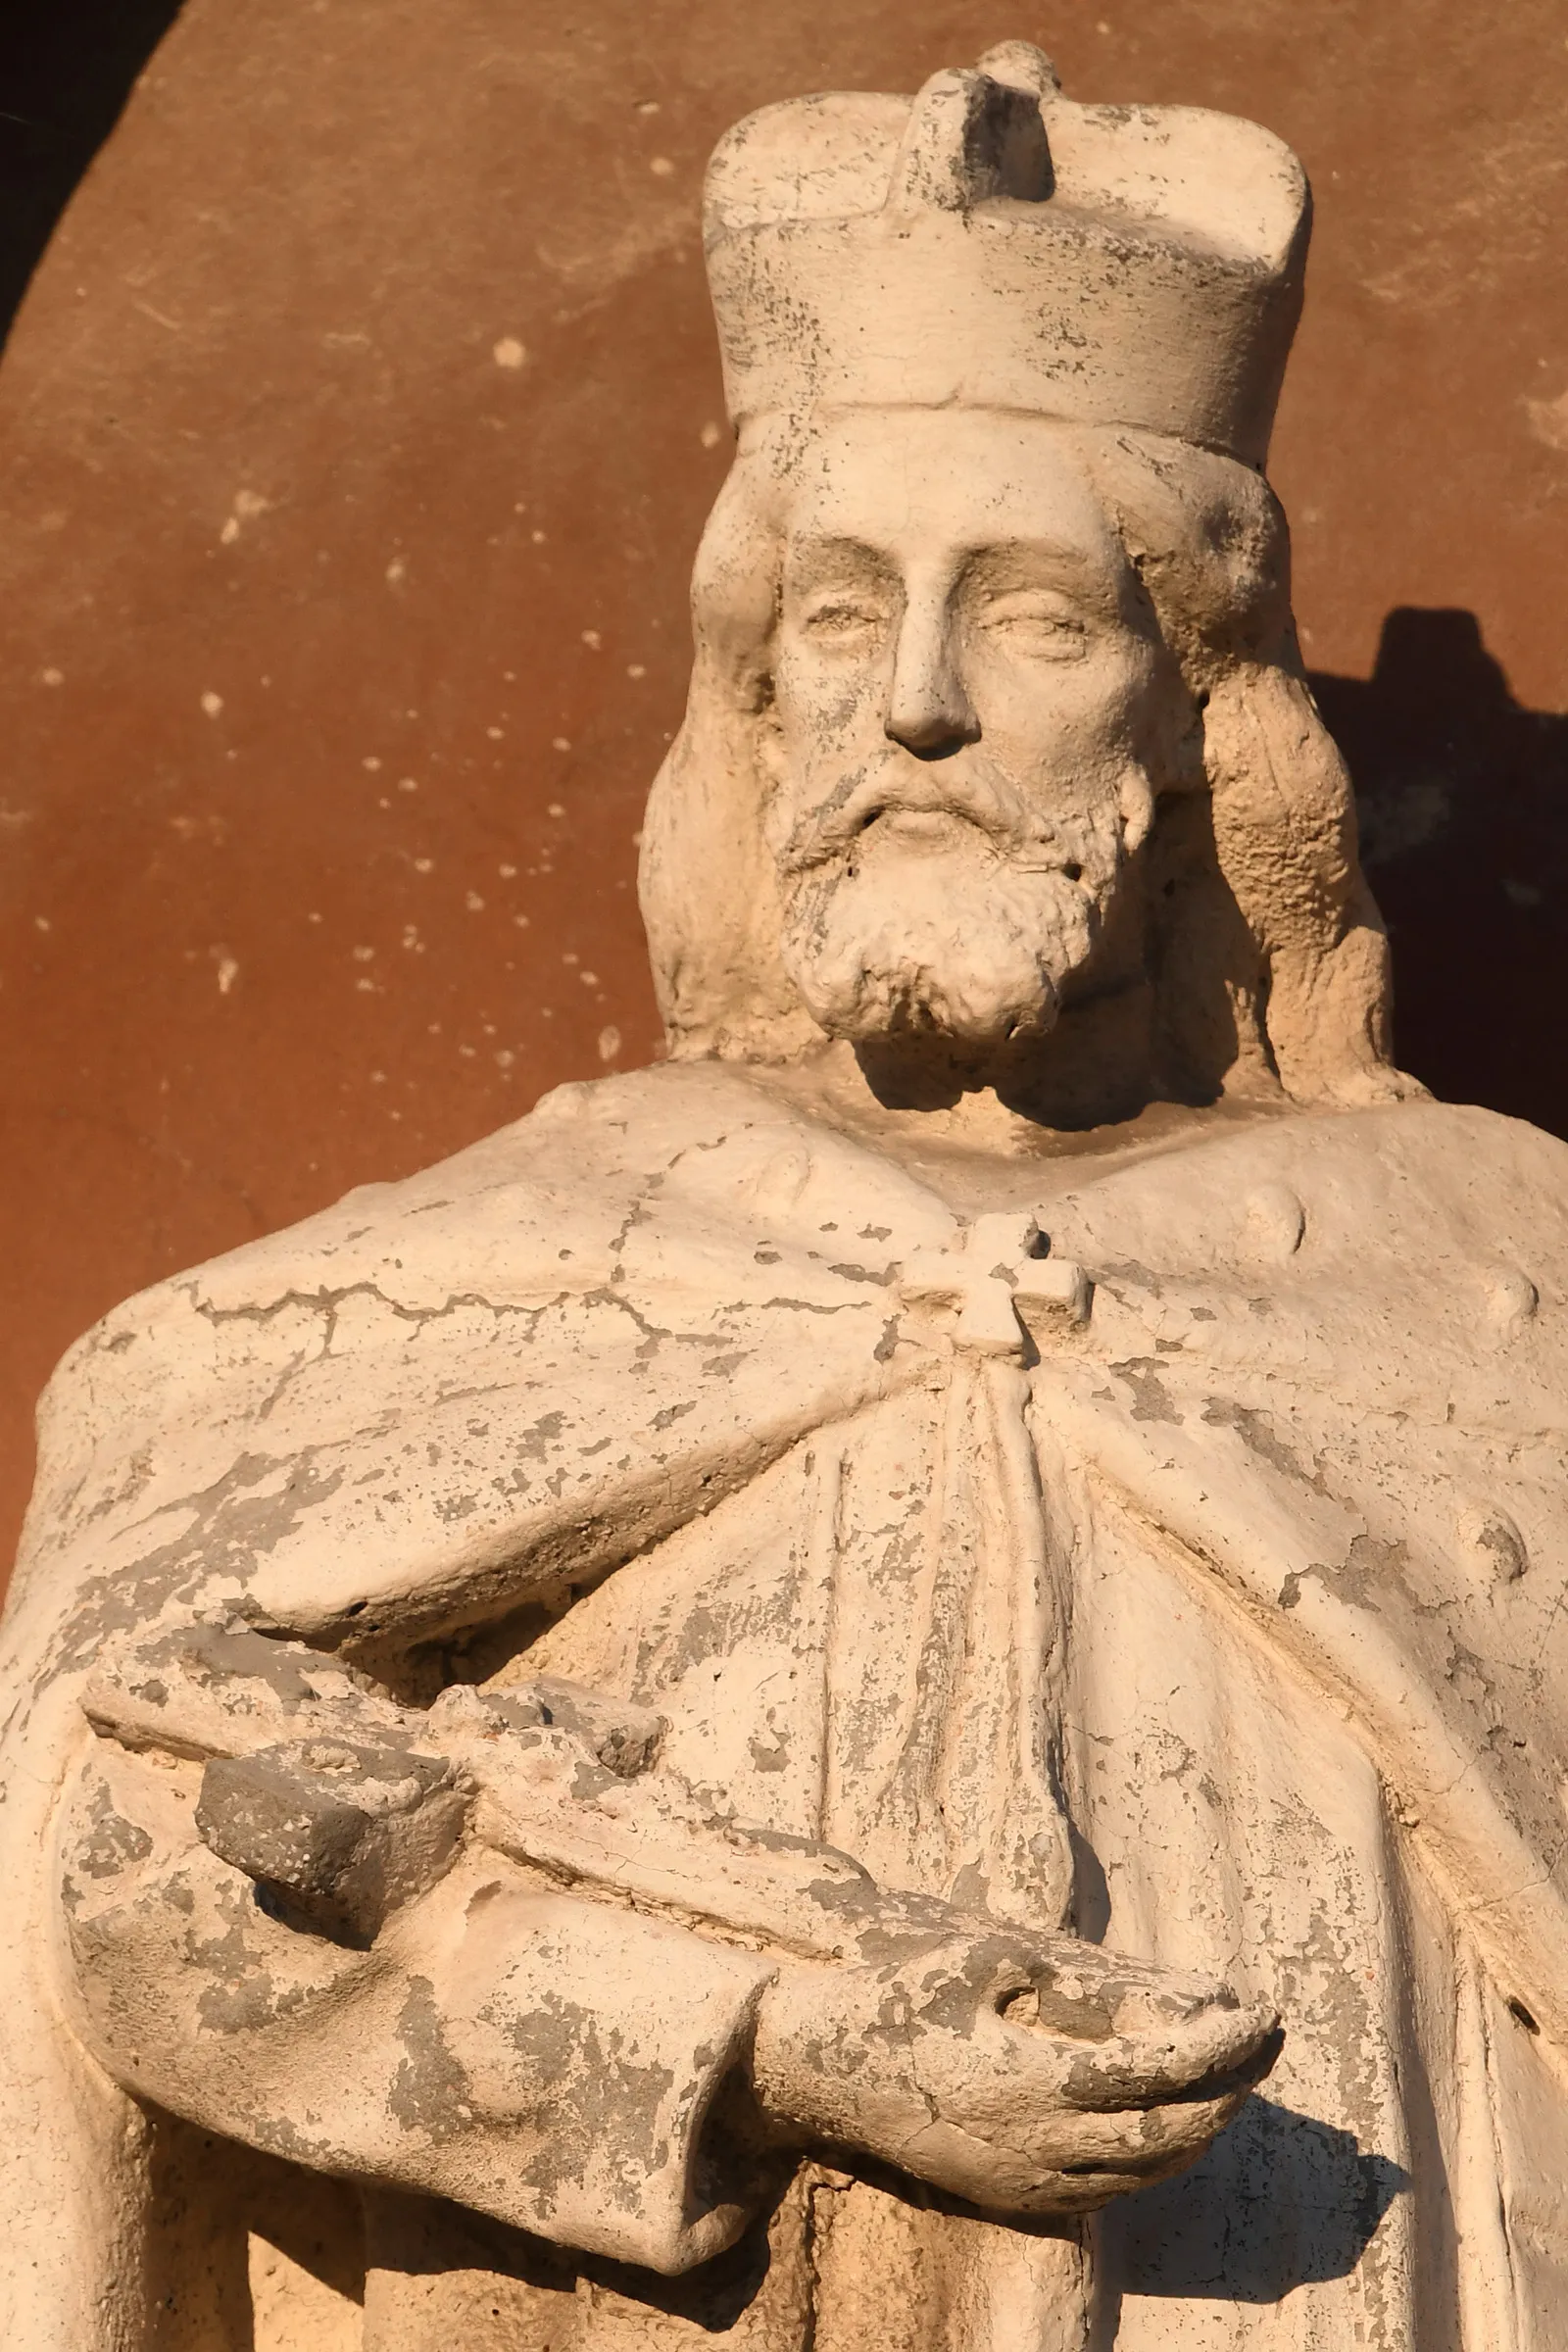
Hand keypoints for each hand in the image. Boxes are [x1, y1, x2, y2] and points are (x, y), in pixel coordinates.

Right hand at [750, 1923, 1279, 2214]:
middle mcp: (1037, 2145)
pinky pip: (1108, 2192)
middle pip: (1169, 2133)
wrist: (816, 2073)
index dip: (1223, 2048)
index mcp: (1033, 2081)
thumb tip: (1127, 1989)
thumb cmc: (892, 2001)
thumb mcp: (973, 1961)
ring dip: (1201, 2129)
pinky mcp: (1012, 2198)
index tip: (1264, 2015)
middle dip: (1231, 2089)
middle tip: (1268, 2043)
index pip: (1161, 2074)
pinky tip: (1174, 2128)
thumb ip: (1052, 1974)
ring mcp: (1025, 2181)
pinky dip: (1157, 2162)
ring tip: (1238, 2081)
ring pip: (1145, 2174)